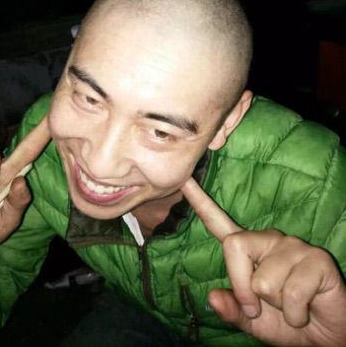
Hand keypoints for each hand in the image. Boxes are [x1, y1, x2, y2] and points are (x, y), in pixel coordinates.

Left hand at [181, 177, 345, 345]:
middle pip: (234, 245)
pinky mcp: (316, 258)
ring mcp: (293, 246)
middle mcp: (268, 240)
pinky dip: (295, 314)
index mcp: (249, 250)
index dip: (200, 202)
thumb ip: (233, 310)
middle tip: (260, 307)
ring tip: (292, 305)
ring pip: (263, 280)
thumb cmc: (287, 323)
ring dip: (276, 306)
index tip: (183, 180)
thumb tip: (211, 297)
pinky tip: (306, 309)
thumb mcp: (252, 322)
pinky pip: (290, 292)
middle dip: (243, 286)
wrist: (326, 337)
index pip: (218, 222)